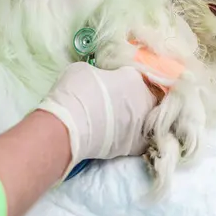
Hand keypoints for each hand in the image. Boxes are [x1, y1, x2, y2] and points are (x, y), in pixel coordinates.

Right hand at [37, 62, 156, 178]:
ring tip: (117, 121)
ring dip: (135, 118)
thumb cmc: (75, 93)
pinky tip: (119, 136)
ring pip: (145, 118)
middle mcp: (144, 100)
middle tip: (118, 101)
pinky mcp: (136, 146)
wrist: (69, 128)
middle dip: (136, 98)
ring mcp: (142, 124)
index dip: (126, 79)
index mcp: (133, 77)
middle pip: (147, 97)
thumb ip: (100, 72)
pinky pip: (139, 138)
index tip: (116, 83)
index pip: (137, 75)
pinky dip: (132, 137)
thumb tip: (101, 79)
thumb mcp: (84, 69)